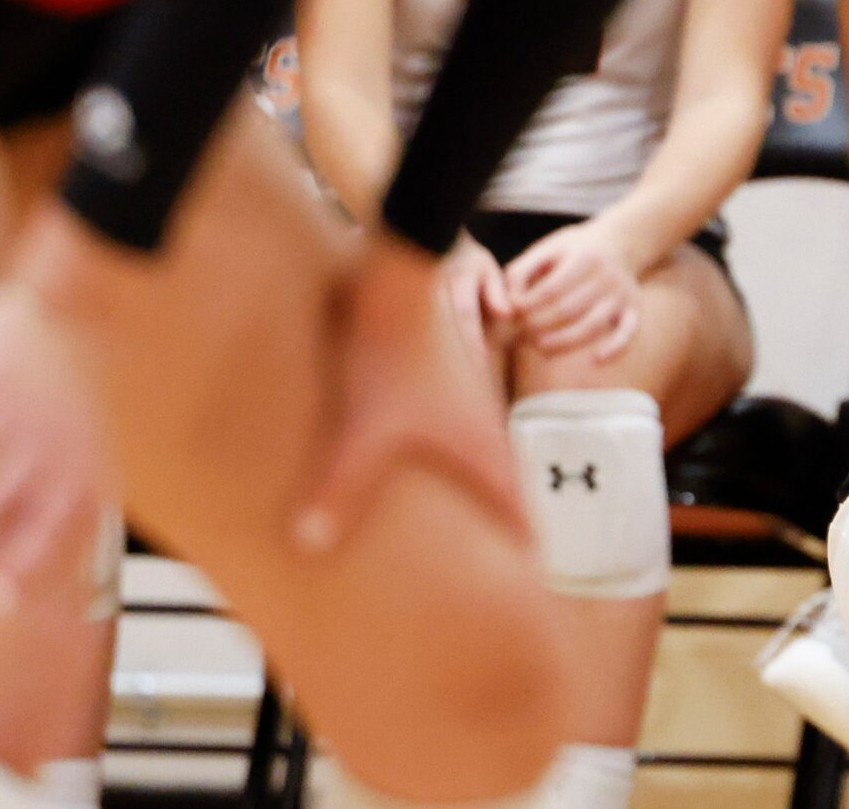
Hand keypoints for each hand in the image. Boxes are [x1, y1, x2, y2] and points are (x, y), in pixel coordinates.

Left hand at [293, 236, 526, 554]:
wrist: (398, 283)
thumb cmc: (391, 359)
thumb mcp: (362, 432)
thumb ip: (340, 490)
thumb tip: (310, 546)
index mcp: (476, 444)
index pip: (513, 501)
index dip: (525, 536)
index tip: (538, 566)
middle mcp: (479, 423)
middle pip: (505, 478)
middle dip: (508, 514)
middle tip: (515, 549)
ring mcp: (463, 397)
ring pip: (482, 448)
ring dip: (485, 478)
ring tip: (479, 507)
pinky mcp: (440, 377)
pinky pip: (458, 427)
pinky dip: (457, 451)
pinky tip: (433, 455)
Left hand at [504, 221, 645, 362]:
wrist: (619, 242)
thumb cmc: (572, 251)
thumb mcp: (546, 250)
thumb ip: (520, 273)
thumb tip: (508, 306)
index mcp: (584, 257)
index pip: (551, 290)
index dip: (528, 306)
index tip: (514, 314)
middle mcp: (607, 275)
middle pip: (569, 310)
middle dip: (540, 326)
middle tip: (522, 334)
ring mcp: (622, 294)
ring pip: (593, 326)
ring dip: (564, 343)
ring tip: (540, 348)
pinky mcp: (634, 310)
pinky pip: (629, 333)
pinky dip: (615, 349)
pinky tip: (595, 360)